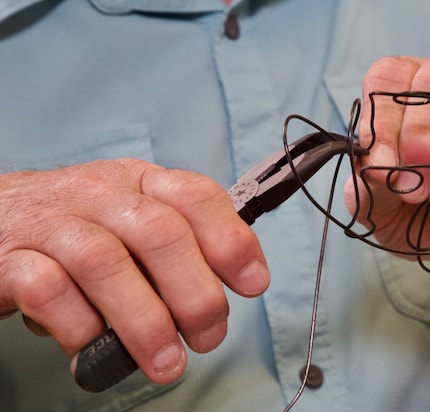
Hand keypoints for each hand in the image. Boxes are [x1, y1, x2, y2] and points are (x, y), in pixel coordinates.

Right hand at [0, 159, 268, 383]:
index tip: (252, 285)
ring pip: (106, 263)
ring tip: (167, 363)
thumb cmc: (75, 230)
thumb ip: (177, 246)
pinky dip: (79, 327)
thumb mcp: (130, 221)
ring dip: (145, 322)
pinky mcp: (8, 258)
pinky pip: (48, 290)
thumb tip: (232, 288)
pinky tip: (91, 349)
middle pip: (160, 233)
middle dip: (195, 294)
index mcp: (138, 182)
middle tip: (208, 338)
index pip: (195, 196)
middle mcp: (98, 194)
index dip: (231, 240)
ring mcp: (51, 223)